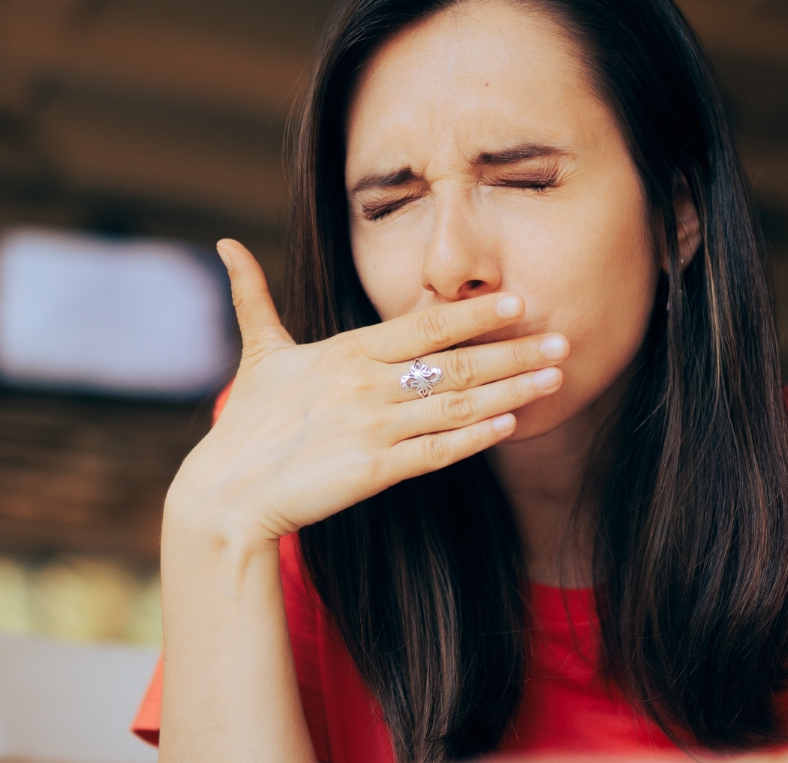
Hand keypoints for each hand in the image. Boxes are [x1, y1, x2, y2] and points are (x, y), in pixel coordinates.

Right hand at [167, 240, 567, 543]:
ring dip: (511, 391)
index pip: (424, 324)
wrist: (227, 492)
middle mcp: (367, 384)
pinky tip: (510, 425)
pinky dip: (477, 438)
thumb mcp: (257, 354)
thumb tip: (224, 245)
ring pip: (458, 405)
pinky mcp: (375, 471)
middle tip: (563, 340)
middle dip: (515, 350)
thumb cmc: (246, 424)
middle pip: (456, 362)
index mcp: (346, 351)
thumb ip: (253, 297)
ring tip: (554, 379)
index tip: (518, 302)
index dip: (475, 312)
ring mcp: (374, 428)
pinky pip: (438, 451)